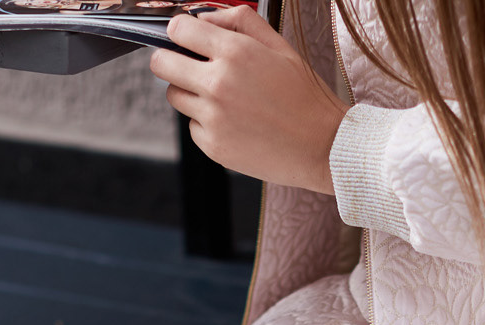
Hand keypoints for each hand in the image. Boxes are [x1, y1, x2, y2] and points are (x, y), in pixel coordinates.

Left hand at [149, 6, 348, 193]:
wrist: (323, 147)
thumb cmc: (305, 97)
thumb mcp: (280, 46)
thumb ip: (240, 21)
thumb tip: (205, 18)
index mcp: (234, 52)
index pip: (178, 30)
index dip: (179, 32)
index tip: (186, 39)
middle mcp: (218, 84)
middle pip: (161, 64)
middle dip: (170, 60)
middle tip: (187, 66)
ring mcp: (213, 118)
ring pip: (175, 97)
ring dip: (190, 93)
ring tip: (222, 98)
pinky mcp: (213, 146)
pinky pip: (192, 127)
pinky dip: (206, 123)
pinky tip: (234, 123)